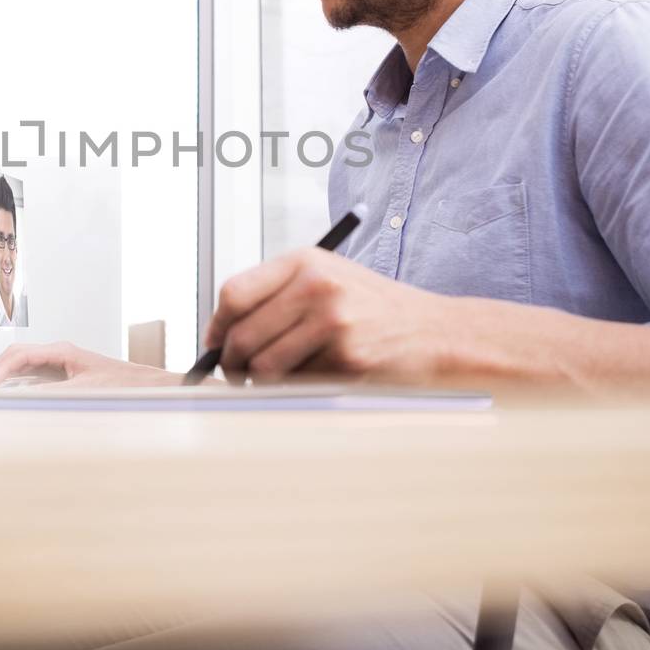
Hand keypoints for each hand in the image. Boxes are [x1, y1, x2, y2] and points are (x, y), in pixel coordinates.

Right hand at [0, 341, 179, 387]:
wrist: (141, 385)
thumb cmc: (119, 384)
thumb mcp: (84, 391)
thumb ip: (54, 393)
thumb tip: (25, 397)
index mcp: (62, 350)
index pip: (21, 355)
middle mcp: (58, 353)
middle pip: (17, 356)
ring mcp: (60, 362)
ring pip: (23, 364)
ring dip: (4, 375)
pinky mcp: (63, 372)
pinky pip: (32, 373)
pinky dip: (17, 381)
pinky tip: (10, 392)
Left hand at [206, 247, 455, 383]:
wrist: (435, 332)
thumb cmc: (374, 308)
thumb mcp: (327, 278)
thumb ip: (277, 294)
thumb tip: (220, 332)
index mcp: (304, 262)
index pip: (234, 293)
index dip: (216, 325)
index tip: (214, 343)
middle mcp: (317, 287)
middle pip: (243, 334)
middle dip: (231, 363)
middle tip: (235, 374)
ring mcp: (333, 323)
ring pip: (265, 366)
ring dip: (261, 381)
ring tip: (274, 379)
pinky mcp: (347, 358)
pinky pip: (297, 383)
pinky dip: (296, 388)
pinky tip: (316, 377)